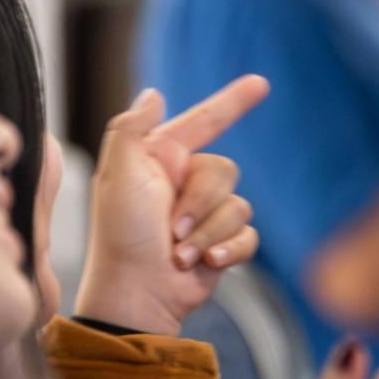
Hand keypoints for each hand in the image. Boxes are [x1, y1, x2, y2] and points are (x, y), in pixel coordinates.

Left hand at [72, 77, 268, 335]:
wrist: (136, 294)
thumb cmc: (121, 237)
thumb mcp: (117, 176)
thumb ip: (131, 129)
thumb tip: (154, 94)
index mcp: (162, 160)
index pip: (204, 121)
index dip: (232, 102)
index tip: (261, 84)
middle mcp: (186, 183)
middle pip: (224, 170)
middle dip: (201, 203)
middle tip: (172, 229)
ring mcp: (206, 215)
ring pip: (238, 206)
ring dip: (208, 233)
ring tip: (180, 254)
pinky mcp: (224, 244)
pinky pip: (249, 235)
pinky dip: (229, 250)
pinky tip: (209, 264)